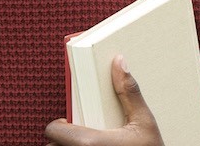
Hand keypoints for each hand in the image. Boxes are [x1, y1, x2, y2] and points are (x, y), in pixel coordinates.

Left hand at [45, 55, 164, 145]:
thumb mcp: (145, 123)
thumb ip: (129, 93)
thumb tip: (119, 63)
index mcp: (91, 143)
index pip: (54, 131)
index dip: (59, 125)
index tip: (69, 121)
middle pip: (54, 145)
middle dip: (64, 137)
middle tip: (80, 132)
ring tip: (87, 143)